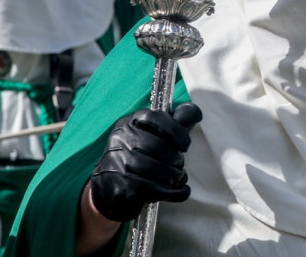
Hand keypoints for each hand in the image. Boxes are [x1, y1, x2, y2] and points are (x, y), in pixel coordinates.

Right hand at [89, 103, 202, 222]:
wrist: (109, 189)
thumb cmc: (139, 158)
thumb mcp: (155, 136)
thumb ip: (176, 124)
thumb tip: (195, 112)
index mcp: (129, 123)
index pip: (154, 118)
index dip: (175, 130)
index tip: (185, 145)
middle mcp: (120, 140)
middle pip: (155, 145)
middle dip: (175, 158)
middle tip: (179, 165)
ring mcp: (117, 164)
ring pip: (154, 168)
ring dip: (174, 175)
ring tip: (178, 177)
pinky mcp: (121, 187)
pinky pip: (153, 189)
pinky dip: (175, 192)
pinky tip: (182, 191)